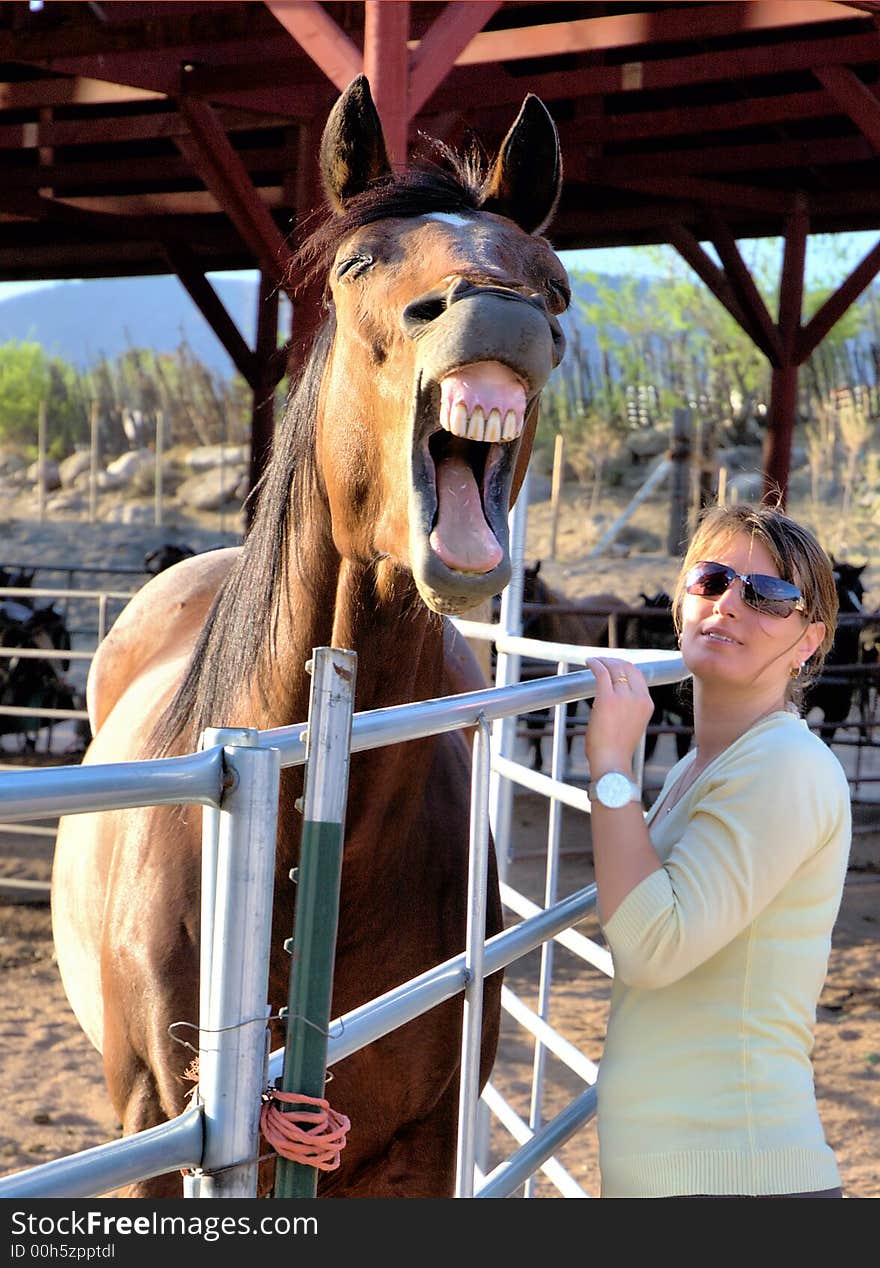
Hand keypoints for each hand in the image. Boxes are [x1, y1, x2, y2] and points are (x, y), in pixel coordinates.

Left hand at [584, 657, 655, 774]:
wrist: (612, 762)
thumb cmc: (616, 748)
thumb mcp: (630, 724)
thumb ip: (627, 709)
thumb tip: (614, 699)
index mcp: (646, 704)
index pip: (638, 675)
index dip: (625, 666)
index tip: (614, 665)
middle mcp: (639, 697)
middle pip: (627, 667)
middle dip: (614, 661)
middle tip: (602, 661)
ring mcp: (624, 697)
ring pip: (614, 668)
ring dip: (603, 661)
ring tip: (594, 661)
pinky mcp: (607, 698)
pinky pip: (602, 673)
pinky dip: (595, 664)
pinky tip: (589, 663)